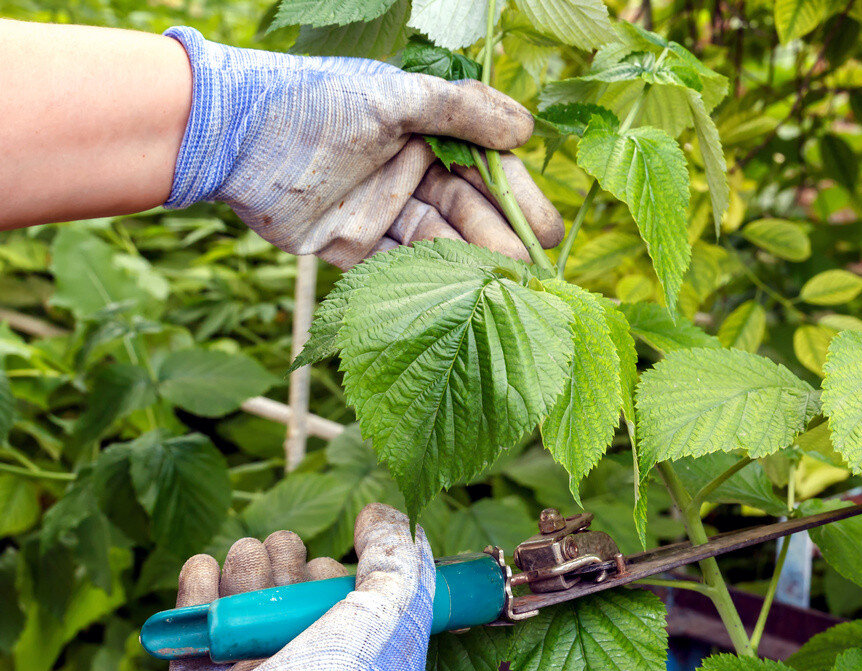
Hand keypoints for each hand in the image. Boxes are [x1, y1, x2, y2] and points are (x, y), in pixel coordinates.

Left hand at [164, 27, 562, 266]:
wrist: (232, 135)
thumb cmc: (314, 101)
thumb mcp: (392, 97)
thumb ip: (460, 111)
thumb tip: (527, 130)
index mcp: (426, 133)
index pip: (488, 170)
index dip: (519, 200)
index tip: (547, 231)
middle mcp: (411, 173)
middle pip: (470, 212)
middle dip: (500, 239)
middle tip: (527, 270)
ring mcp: (384, 211)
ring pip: (440, 244)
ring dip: (470, 265)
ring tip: (500, 286)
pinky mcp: (354, 247)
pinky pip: (398, 270)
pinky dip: (427, 285)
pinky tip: (457, 299)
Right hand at [166, 504, 434, 670]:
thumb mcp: (397, 605)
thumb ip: (396, 551)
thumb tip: (376, 512)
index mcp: (353, 644)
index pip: (333, 583)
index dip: (327, 569)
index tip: (327, 576)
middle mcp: (304, 656)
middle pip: (285, 576)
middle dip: (281, 558)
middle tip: (282, 567)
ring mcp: (252, 668)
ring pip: (241, 587)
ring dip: (243, 566)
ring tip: (246, 572)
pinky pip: (195, 615)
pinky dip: (197, 585)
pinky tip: (205, 570)